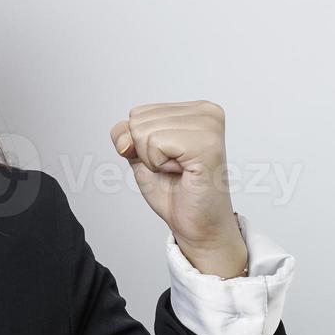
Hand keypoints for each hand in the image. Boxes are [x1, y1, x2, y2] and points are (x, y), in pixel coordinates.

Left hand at [109, 100, 247, 275]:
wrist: (197, 225)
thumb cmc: (174, 192)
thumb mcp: (140, 157)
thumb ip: (126, 137)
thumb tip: (125, 138)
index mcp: (195, 109)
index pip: (137, 113)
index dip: (140, 144)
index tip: (168, 160)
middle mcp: (206, 112)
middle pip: (139, 119)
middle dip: (146, 152)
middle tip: (174, 169)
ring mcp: (209, 126)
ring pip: (144, 132)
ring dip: (154, 160)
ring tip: (179, 171)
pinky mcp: (207, 144)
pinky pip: (156, 144)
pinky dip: (159, 164)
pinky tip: (182, 173)